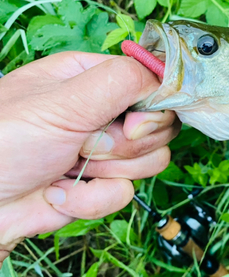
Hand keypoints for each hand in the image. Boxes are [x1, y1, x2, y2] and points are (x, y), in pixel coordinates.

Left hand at [0, 52, 179, 266]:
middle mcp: (104, 112)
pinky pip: (124, 193)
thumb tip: (165, 84)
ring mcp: (105, 150)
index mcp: (93, 78)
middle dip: (124, 145)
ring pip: (150, 161)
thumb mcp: (62, 102)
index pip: (152, 82)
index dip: (152, 106)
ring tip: (67, 167)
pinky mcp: (101, 184)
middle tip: (84, 144)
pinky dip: (90, 198)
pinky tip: (58, 192)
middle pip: (159, 126)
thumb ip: (119, 82)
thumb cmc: (3, 144)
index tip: (131, 124)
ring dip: (106, 172)